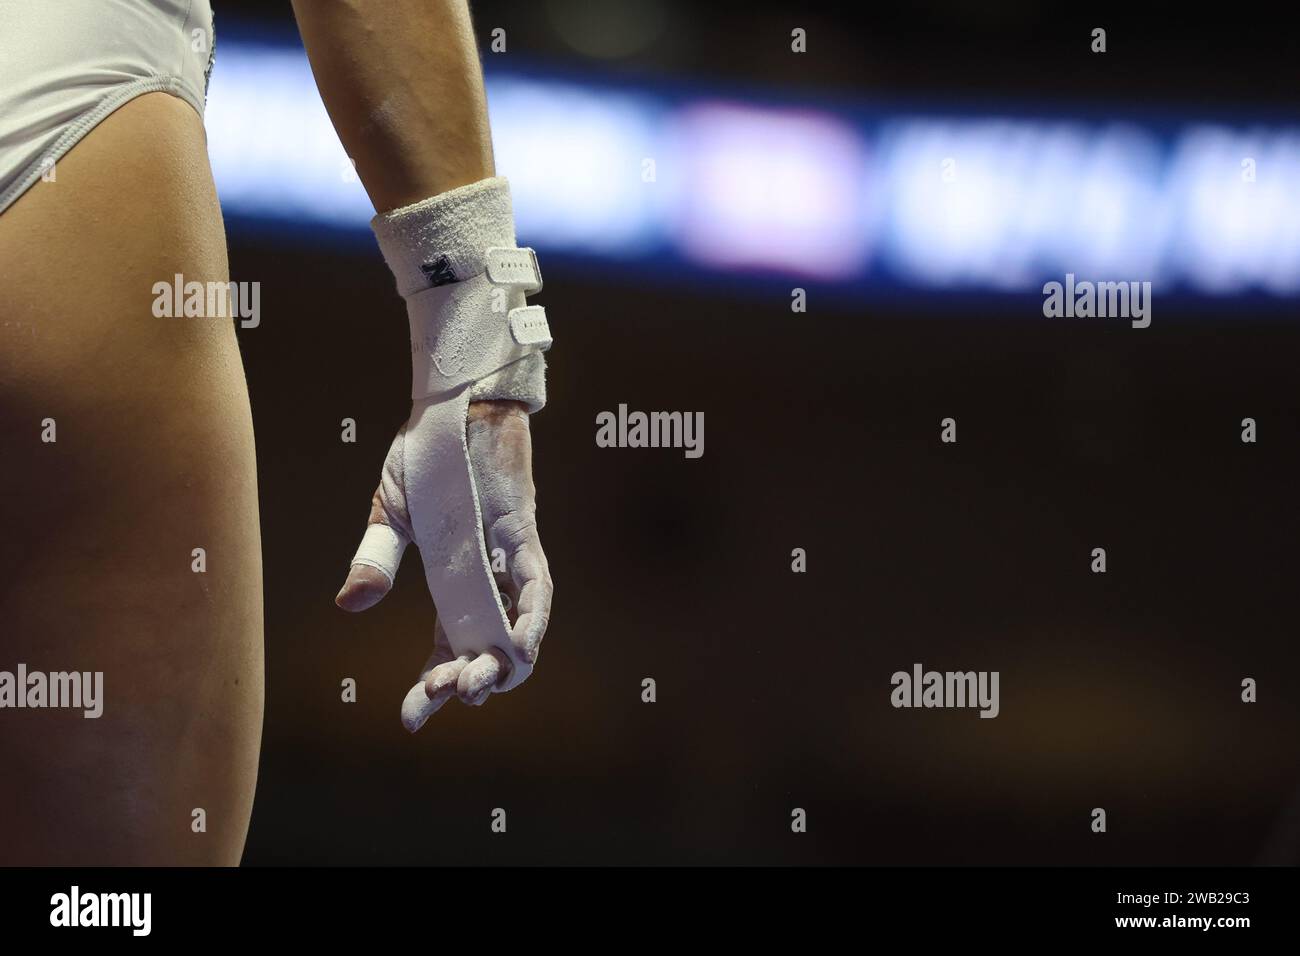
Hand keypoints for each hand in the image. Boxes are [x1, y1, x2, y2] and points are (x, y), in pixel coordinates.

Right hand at [336, 398, 553, 730]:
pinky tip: (523, 643)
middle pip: (486, 648)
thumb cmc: (428, 460)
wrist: (455, 406)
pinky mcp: (524, 534)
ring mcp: (507, 562)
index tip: (410, 719)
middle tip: (453, 694)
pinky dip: (532, 615)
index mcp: (451, 588)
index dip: (432, 687)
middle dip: (471, 681)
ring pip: (516, 626)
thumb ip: (376, 560)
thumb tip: (352, 605)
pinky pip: (536, 583)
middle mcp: (485, 583)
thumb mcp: (390, 516)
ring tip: (483, 683)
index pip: (446, 650)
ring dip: (503, 660)